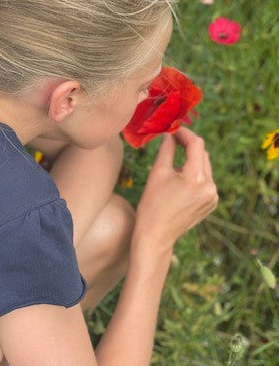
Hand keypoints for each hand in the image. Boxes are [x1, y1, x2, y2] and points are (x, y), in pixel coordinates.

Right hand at [133, 126, 218, 253]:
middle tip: (171, 141)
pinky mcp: (211, 203)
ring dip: (191, 160)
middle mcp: (210, 187)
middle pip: (202, 154)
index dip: (185, 134)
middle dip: (188, 146)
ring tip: (173, 165)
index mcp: (196, 178)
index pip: (196, 145)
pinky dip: (195, 175)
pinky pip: (206, 180)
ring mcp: (213, 196)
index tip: (173, 130)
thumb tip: (169, 134)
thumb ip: (166, 150)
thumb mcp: (157, 173)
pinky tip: (180, 181)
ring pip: (205, 167)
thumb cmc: (152, 204)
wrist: (156, 235)